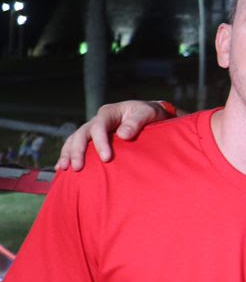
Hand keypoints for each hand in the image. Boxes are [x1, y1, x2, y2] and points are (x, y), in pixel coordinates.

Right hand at [53, 100, 169, 171]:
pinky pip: (75, 145)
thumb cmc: (148, 114)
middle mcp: (97, 120)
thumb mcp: (147, 113)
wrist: (148, 115)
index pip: (99, 127)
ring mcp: (92, 130)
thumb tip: (123, 135)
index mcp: (109, 112)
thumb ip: (136, 122)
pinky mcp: (92, 139)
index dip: (100, 142)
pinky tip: (61, 168)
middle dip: (77, 151)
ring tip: (64, 168)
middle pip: (81, 134)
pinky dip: (67, 155)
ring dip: (67, 153)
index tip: (106, 158)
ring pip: (74, 140)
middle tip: (78, 167)